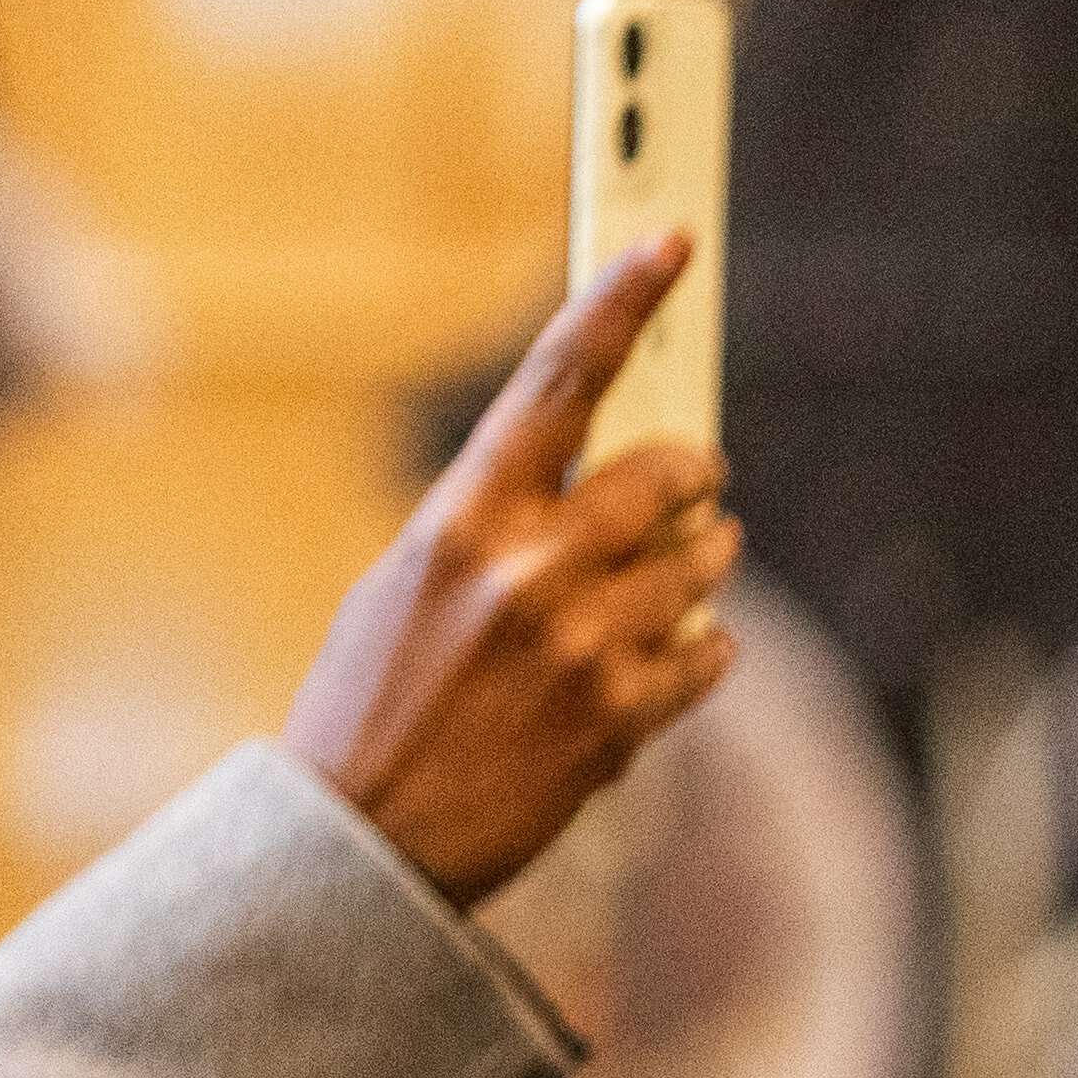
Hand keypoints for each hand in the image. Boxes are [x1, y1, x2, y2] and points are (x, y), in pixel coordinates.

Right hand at [284, 232, 744, 905]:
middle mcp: (529, 569)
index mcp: (460, 520)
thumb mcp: (410, 582)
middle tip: (697, 478)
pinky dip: (696, 653)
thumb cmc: (379, 700)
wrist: (366, 837)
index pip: (555, 380)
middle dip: (694, 474)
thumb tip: (609, 472)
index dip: (620, 301)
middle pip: (668, 476)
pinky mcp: (624, 716)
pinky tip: (649, 668)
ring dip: (701, 565)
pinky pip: (711, 652)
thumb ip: (502, 520)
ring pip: (705, 564)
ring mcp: (583, 644)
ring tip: (660, 587)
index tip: (670, 240)